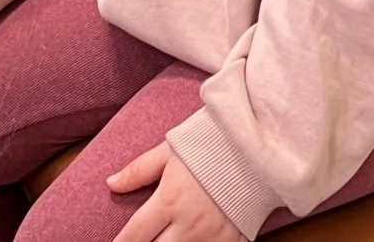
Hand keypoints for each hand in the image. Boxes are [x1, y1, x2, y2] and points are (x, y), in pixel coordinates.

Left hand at [109, 142, 242, 241]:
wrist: (263, 141)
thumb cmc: (215, 140)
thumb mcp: (173, 148)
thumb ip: (140, 169)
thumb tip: (111, 183)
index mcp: (170, 200)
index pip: (133, 236)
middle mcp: (188, 224)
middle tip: (144, 239)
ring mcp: (211, 236)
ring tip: (167, 239)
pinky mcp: (232, 240)